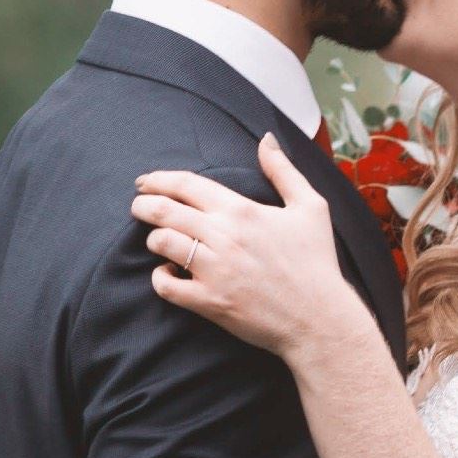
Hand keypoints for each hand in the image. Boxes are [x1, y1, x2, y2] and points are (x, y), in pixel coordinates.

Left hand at [130, 134, 357, 357]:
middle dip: (143, 205)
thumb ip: (284, 171)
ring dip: (154, 239)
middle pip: (164, 211)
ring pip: (161, 243)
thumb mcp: (310, 207)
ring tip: (158, 240)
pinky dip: (160, 278)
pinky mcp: (210, 301)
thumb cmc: (316, 262)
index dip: (159, 179)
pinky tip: (168, 274)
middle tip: (139, 206)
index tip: (145, 182)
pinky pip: (166, 286)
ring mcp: (214, 270)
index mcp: (241, 210)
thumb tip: (267, 140)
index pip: (187, 185)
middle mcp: (223, 236)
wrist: (319, 318)